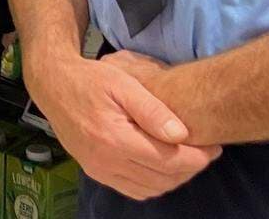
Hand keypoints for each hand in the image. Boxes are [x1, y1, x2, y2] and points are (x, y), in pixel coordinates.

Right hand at [28, 54, 220, 200]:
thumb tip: (181, 134)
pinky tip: (163, 167)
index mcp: (114, 138)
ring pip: (150, 189)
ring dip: (175, 179)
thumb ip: (153, 110)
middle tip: (207, 152)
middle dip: (191, 169)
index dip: (197, 158)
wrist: (54, 85)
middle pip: (163, 179)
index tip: (214, 147)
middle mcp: (106, 161)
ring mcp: (99, 170)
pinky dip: (155, 184)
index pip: (168, 161)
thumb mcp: (123, 83)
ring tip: (189, 159)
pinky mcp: (96, 172)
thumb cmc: (90, 79)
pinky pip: (133, 190)